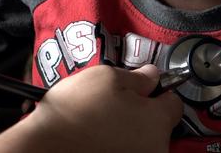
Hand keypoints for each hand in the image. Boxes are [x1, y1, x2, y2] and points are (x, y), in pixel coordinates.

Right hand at [20, 64, 182, 152]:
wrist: (46, 145)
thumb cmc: (76, 112)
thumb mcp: (108, 77)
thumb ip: (138, 76)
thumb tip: (152, 75)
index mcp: (157, 122)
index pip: (174, 102)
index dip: (159, 90)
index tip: (147, 86)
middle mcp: (155, 149)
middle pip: (159, 124)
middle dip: (142, 111)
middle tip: (116, 102)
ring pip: (142, 140)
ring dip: (129, 130)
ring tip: (101, 120)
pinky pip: (127, 150)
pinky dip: (117, 144)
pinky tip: (98, 137)